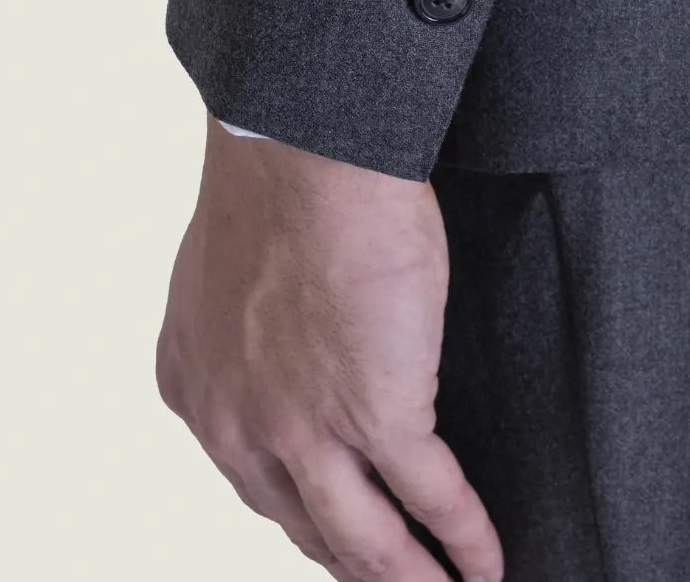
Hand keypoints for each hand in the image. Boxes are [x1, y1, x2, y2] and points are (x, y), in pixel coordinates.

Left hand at [156, 115, 502, 581]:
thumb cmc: (275, 183)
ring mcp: (307, 431)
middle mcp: (242, 430)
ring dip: (411, 581)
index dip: (308, 523)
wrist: (302, 151)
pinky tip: (487, 562)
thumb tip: (273, 343)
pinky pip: (433, 498)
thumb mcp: (225, 273)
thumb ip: (238, 330)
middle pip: (309, 531)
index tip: (339, 536)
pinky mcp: (380, 414)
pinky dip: (465, 540)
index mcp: (201, 393)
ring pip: (367, 543)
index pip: (257, 487)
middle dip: (357, 569)